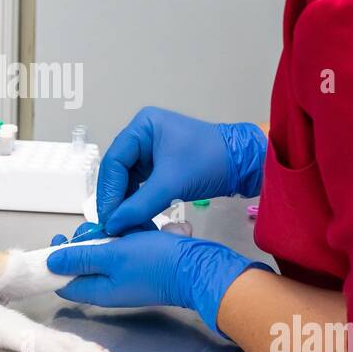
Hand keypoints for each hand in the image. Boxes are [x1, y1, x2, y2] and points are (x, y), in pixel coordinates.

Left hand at [47, 226, 271, 333]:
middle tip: (97, 228)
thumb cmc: (155, 262)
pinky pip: (128, 249)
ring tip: (123, 226)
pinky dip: (130, 237)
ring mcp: (128, 277)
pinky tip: (141, 228)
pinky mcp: (144, 266)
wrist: (198, 267)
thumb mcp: (112, 255)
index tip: (60, 238)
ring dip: (110, 237)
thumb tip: (50, 263)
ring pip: (107, 254)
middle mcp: (111, 287)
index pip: (64, 282)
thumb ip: (80, 258)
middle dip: (87, 243)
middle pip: (85, 265)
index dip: (57, 262)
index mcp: (98, 290)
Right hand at [96, 106, 266, 234]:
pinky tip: (136, 218)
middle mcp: (143, 135)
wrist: (244, 163)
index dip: (109, 191)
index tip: (108, 216)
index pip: (114, 160)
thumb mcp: (172, 183)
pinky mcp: (160, 166)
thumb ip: (139, 205)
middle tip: (112, 224)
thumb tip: (114, 224)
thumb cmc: (211, 161)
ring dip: (126, 203)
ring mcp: (151, 150)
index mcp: (143, 126)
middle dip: (116, 198)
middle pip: (118, 170)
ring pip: (128, 180)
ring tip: (124, 225)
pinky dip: (138, 202)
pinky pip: (141, 185)